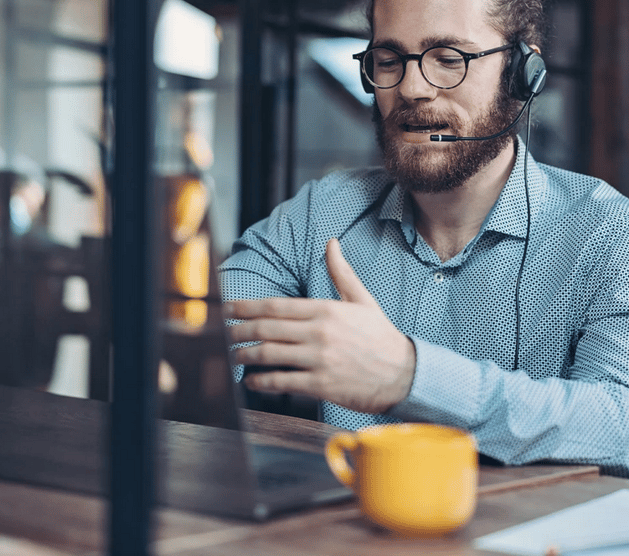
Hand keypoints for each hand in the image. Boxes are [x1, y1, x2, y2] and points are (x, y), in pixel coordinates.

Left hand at [227, 238, 415, 412]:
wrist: (403, 374)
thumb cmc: (380, 336)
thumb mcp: (362, 300)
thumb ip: (342, 272)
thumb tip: (332, 243)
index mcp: (326, 310)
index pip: (276, 305)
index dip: (247, 306)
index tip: (229, 308)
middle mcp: (319, 333)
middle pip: (266, 328)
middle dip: (239, 331)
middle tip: (224, 333)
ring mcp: (319, 359)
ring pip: (270, 355)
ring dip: (246, 356)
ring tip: (234, 356)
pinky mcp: (321, 384)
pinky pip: (282, 381)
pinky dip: (262, 382)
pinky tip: (252, 381)